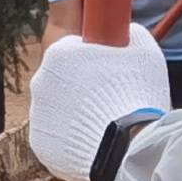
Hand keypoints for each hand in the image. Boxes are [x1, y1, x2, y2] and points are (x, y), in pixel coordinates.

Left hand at [27, 30, 171, 180]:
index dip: (92, 56)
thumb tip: (128, 31)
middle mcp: (40, 80)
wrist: (128, 149)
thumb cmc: (137, 96)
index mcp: (59, 51)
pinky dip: (70, 136)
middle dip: (81, 84)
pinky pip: (56, 134)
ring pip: (58, 107)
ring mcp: (37, 114)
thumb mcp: (144, 51)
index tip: (107, 66)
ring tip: (104, 121)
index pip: (72, 47)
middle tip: (109, 95)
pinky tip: (93, 138)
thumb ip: (131, 35)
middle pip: (62, 78)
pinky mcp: (39, 143)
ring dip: (75, 111)